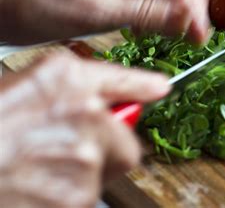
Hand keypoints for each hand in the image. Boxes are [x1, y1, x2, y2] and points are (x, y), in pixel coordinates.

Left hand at [0, 0, 209, 44]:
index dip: (191, 5)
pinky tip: (163, 25)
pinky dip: (162, 7)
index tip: (202, 33)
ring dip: (180, 5)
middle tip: (201, 32)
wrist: (8, 8)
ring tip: (188, 31)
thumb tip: (188, 19)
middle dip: (192, 1)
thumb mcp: (98, 13)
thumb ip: (148, 14)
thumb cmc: (39, 5)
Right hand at [0, 53, 169, 206]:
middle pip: (125, 144)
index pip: (123, 81)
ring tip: (36, 177)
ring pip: (102, 176)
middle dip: (107, 154)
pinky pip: (86, 200)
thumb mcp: (14, 90)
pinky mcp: (80, 195)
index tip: (160, 88)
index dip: (143, 86)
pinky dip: (65, 201)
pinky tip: (34, 192)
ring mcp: (86, 155)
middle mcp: (85, 111)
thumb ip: (62, 91)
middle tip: (72, 158)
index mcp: (65, 79)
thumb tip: (95, 100)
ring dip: (78, 180)